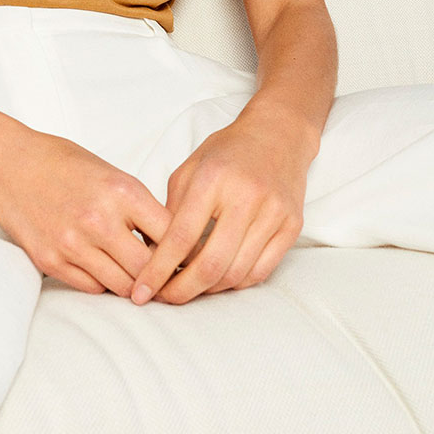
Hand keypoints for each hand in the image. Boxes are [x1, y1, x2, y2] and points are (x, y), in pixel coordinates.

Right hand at [0, 127, 173, 297]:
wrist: (9, 162)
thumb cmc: (62, 162)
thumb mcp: (110, 173)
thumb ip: (138, 206)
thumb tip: (168, 240)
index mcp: (122, 192)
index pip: (171, 235)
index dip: (182, 249)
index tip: (187, 256)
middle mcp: (100, 220)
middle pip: (149, 269)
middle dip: (161, 276)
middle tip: (168, 279)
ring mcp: (73, 244)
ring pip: (122, 286)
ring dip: (133, 284)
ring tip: (138, 278)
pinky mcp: (51, 261)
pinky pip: (92, 287)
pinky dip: (103, 283)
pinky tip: (105, 269)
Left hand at [130, 106, 316, 304]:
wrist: (278, 134)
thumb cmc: (227, 152)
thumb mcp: (190, 168)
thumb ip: (170, 209)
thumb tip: (150, 252)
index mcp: (212, 179)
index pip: (180, 237)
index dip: (158, 270)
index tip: (141, 292)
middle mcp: (245, 197)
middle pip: (210, 264)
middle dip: (182, 290)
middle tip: (164, 299)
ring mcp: (273, 213)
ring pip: (236, 273)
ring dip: (208, 290)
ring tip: (189, 289)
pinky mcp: (292, 226)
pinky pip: (261, 271)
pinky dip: (235, 283)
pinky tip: (219, 281)